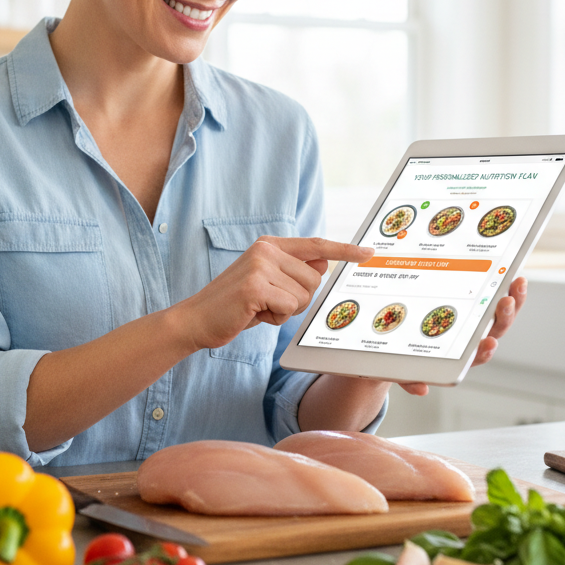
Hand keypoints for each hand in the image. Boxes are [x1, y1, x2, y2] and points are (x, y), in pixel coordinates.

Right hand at [174, 237, 373, 352]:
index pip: (317, 245)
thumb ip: (294, 272)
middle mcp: (266, 250)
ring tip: (259, 308)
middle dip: (298, 300)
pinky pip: (288, 307)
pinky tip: (254, 314)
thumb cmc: (235, 305)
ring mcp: (260, 266)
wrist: (197, 319)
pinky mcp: (255, 286)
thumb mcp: (267, 284)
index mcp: (270, 245)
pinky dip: (275, 318)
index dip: (344, 250)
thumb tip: (325, 264)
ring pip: (304, 296)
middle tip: (269, 303)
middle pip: (314, 279)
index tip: (368, 253)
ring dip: (285, 311)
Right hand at [397, 276, 527, 396]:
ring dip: (514, 300)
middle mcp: (474, 340)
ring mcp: (479, 322)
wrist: (398, 337)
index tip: (489, 343)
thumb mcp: (401, 371)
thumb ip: (408, 381)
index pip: (477, 356)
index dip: (485, 351)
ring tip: (518, 283)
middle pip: (496, 331)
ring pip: (502, 314)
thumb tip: (421, 389)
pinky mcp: (478, 305)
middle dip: (504, 317)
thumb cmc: (404, 359)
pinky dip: (507, 288)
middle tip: (506, 302)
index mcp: (460, 357)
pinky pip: (498, 297)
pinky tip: (512, 275)